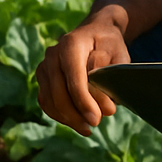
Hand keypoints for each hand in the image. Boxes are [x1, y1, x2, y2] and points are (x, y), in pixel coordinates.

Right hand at [35, 5, 130, 134]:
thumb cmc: (109, 45)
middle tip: (94, 125)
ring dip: (67, 118)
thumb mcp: (118, 55)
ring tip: (87, 127)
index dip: (83, 101)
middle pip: (57, 91)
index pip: (73, 77)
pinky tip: (77, 123)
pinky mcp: (42, 78)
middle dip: (75, 114)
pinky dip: (59, 116)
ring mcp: (44, 65)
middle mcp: (53, 54)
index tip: (95, 120)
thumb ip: (110, 79)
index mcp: (71, 44)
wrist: (95, 33)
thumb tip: (105, 108)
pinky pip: (46, 102)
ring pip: (49, 99)